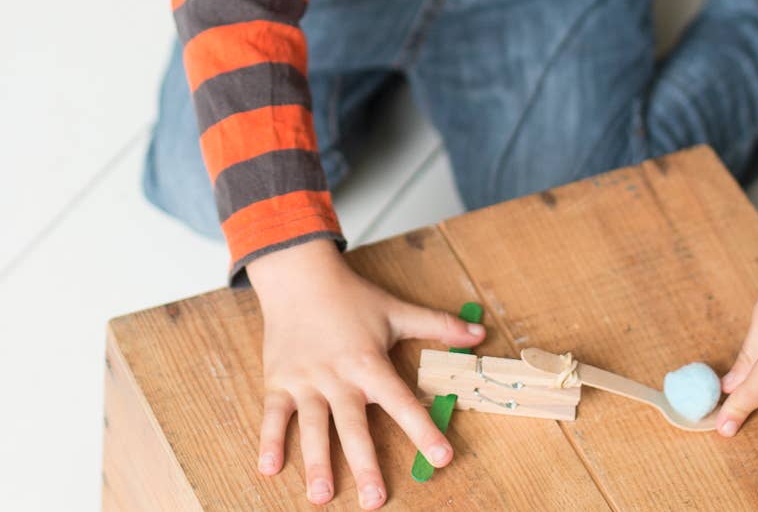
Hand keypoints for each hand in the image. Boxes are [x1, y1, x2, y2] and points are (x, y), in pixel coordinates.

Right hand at [245, 238, 485, 507]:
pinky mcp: (278, 382)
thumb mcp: (397, 310)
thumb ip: (438, 325)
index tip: (442, 456)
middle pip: (353, 424)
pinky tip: (269, 469)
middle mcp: (338, 376)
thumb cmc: (352, 297)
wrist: (300, 276)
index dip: (422, 429)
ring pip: (312, 426)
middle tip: (374, 500)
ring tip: (321, 496)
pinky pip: (273, 415)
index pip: (401, 400)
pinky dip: (269, 441)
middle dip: (364, 463)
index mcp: (369, 362)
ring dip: (316, 461)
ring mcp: (305, 381)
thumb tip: (479, 334)